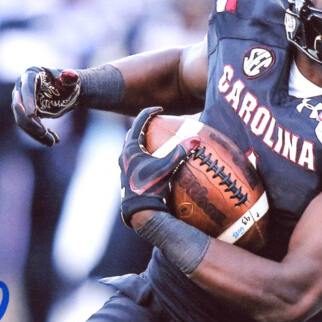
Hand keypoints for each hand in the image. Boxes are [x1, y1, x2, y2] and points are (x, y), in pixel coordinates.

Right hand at [11, 66, 80, 146]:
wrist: (67, 91)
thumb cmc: (69, 83)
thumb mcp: (72, 80)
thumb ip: (71, 77)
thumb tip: (68, 74)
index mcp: (31, 74)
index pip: (27, 88)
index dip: (28, 101)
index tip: (32, 115)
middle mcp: (21, 86)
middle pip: (19, 106)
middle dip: (30, 122)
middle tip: (44, 133)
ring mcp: (21, 100)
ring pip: (21, 120)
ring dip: (34, 133)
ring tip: (52, 142)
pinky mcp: (24, 113)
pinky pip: (27, 126)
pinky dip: (38, 135)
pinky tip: (53, 140)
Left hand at [118, 106, 197, 225]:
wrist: (139, 211)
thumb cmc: (150, 188)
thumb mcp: (166, 168)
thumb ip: (180, 152)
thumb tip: (197, 138)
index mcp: (130, 149)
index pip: (138, 122)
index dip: (149, 112)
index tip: (160, 109)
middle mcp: (124, 156)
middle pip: (133, 133)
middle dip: (143, 125)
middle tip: (156, 121)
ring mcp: (124, 166)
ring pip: (132, 146)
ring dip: (142, 140)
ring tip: (154, 138)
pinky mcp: (127, 176)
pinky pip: (134, 158)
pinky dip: (142, 153)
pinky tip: (153, 159)